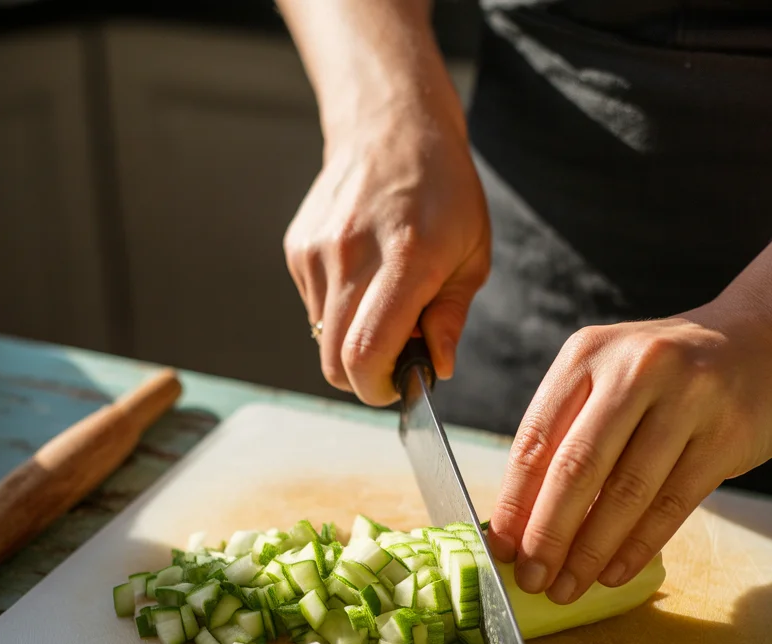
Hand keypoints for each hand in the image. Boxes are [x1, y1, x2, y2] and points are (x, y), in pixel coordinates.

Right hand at [284, 102, 489, 405]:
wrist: (390, 127)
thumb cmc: (444, 194)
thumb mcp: (473, 255)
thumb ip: (451, 317)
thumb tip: (436, 368)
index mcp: (406, 259)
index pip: (366, 353)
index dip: (379, 388)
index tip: (400, 384)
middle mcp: (351, 254)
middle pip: (335, 361)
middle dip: (365, 378)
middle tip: (396, 357)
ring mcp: (317, 251)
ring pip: (323, 339)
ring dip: (353, 341)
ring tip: (384, 304)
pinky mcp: (297, 249)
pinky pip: (314, 310)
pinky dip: (339, 312)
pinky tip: (363, 278)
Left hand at [488, 301, 771, 602]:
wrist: (763, 342)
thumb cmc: (666, 376)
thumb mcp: (607, 379)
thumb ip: (566, 436)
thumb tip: (521, 524)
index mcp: (587, 355)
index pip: (535, 439)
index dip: (514, 502)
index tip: (501, 548)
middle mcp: (635, 369)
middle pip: (577, 469)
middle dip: (547, 535)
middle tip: (530, 578)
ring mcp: (687, 399)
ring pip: (626, 493)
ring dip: (590, 551)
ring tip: (568, 587)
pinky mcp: (727, 434)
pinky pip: (672, 505)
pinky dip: (637, 547)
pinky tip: (612, 572)